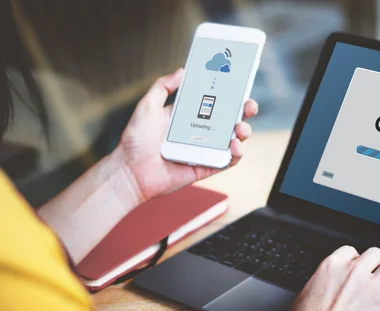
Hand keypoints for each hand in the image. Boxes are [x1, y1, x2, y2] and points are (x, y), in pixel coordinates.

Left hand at [114, 68, 258, 202]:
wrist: (130, 171)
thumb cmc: (136, 141)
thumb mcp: (147, 106)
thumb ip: (163, 87)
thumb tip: (182, 71)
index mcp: (188, 116)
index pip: (214, 101)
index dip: (229, 93)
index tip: (239, 83)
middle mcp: (200, 132)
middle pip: (229, 119)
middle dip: (244, 111)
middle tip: (249, 105)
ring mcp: (205, 150)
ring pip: (234, 139)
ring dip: (243, 132)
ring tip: (239, 128)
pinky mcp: (206, 167)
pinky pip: (228, 160)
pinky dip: (237, 153)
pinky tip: (235, 145)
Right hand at [273, 246, 379, 310]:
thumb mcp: (307, 290)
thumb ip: (322, 281)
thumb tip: (325, 285)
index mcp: (333, 265)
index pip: (352, 251)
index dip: (357, 260)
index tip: (359, 268)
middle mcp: (354, 271)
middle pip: (376, 254)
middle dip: (378, 264)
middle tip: (377, 275)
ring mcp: (371, 287)